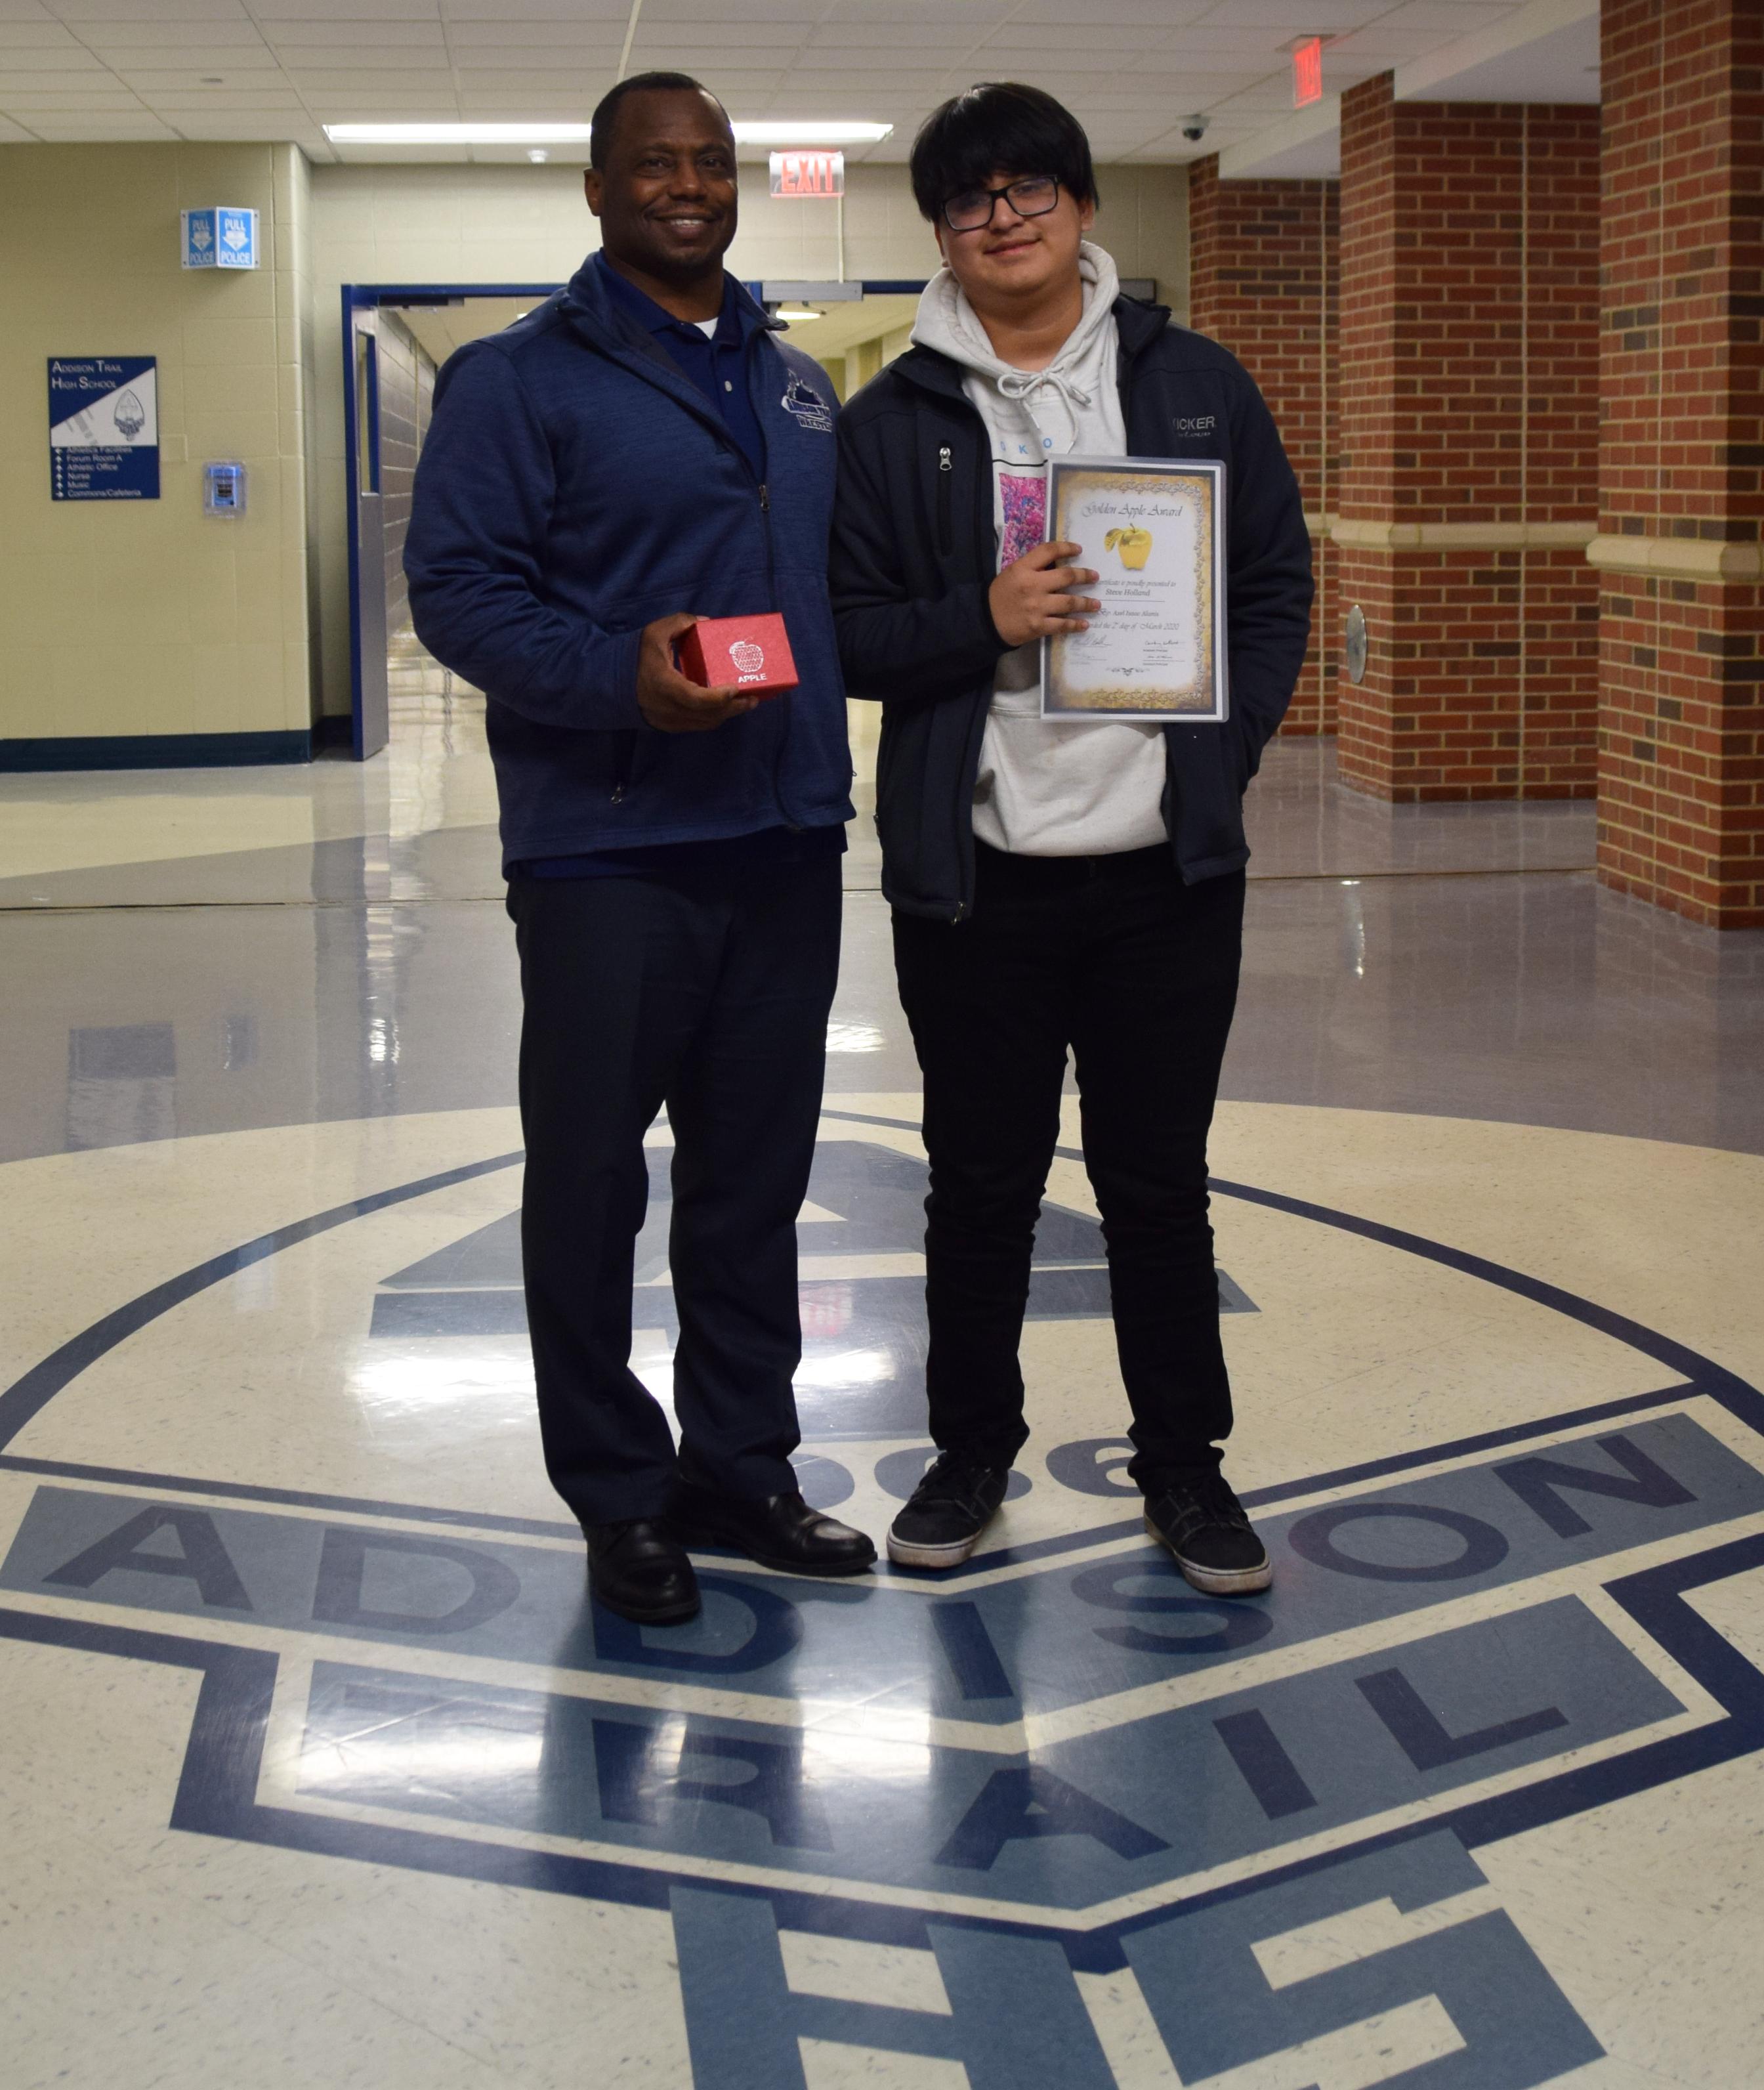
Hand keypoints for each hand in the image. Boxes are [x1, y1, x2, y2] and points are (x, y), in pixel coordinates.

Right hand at [635, 614, 757, 733]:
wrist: (613, 683)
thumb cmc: (636, 657)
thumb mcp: (654, 633)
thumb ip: (679, 623)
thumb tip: (708, 623)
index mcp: (664, 685)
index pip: (695, 698)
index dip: (718, 697)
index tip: (736, 688)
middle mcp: (668, 708)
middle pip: (708, 715)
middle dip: (734, 708)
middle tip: (754, 697)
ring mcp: (669, 720)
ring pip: (705, 723)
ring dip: (728, 714)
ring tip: (747, 702)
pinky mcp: (670, 726)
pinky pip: (698, 725)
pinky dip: (715, 717)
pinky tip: (727, 707)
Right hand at [986, 540, 1100, 648]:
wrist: (985, 622)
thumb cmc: (999, 596)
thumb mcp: (1012, 574)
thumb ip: (1032, 568)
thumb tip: (1057, 566)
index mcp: (1023, 569)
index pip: (1049, 551)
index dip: (1066, 548)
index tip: (1079, 550)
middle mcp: (1032, 586)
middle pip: (1066, 576)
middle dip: (1084, 576)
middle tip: (1095, 577)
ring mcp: (1037, 607)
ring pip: (1069, 602)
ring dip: (1086, 603)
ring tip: (1096, 604)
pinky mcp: (1038, 626)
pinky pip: (1062, 625)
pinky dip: (1075, 625)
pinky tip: (1084, 624)